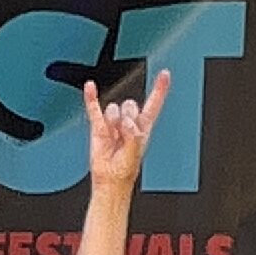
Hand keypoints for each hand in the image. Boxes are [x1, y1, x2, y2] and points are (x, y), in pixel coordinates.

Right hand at [82, 71, 171, 201]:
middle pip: (130, 104)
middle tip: (124, 134)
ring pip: (114, 108)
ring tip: (113, 138)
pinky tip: (91, 87)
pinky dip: (91, 98)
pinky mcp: (98, 128)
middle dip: (128, 116)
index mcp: (143, 128)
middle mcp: (129, 123)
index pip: (153, 103)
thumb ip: (134, 135)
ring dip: (113, 122)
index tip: (164, 74)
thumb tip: (126, 123)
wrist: (110, 180)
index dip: (159, 89)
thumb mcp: (137, 152)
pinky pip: (94, 108)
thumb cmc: (125, 170)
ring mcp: (113, 124)